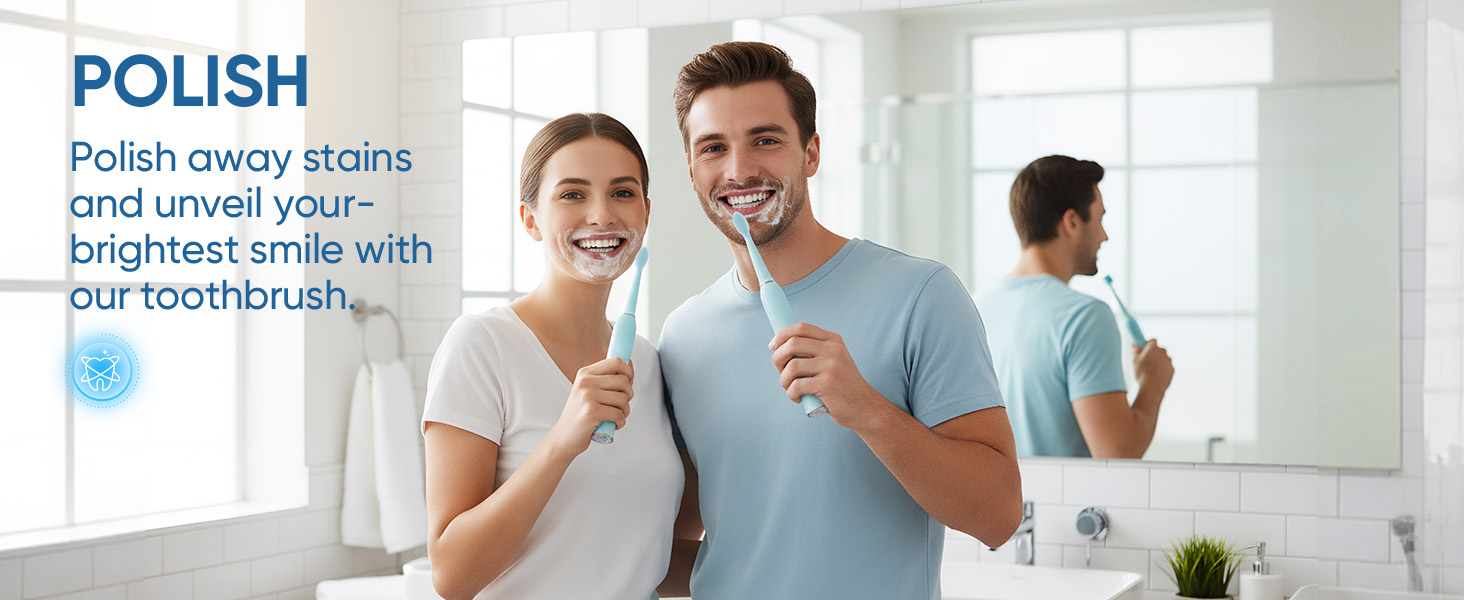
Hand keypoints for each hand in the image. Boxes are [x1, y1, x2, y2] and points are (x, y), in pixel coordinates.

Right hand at [547, 357, 633, 456]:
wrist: (563, 437)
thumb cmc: (580, 416)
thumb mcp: (587, 391)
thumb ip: (605, 379)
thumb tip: (629, 366)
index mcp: (585, 373)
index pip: (616, 361)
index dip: (629, 371)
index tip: (629, 381)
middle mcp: (585, 382)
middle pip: (623, 381)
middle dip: (628, 395)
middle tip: (620, 404)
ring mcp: (587, 396)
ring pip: (623, 399)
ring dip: (624, 411)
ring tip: (614, 416)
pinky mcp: (592, 412)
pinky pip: (619, 414)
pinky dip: (620, 422)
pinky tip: (611, 424)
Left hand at [769, 323, 889, 431]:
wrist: (863, 408)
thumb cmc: (841, 386)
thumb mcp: (833, 361)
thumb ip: (813, 351)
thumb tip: (780, 346)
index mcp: (833, 340)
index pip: (801, 327)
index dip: (782, 335)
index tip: (773, 346)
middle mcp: (833, 349)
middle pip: (792, 343)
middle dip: (778, 359)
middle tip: (781, 372)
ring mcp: (831, 366)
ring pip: (792, 366)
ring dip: (784, 380)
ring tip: (791, 388)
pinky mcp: (827, 384)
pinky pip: (796, 385)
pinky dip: (791, 394)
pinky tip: (798, 398)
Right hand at [1132, 340, 1173, 391]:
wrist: (1152, 387)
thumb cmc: (1141, 373)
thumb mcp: (1134, 361)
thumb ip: (1135, 350)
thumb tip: (1135, 345)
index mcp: (1153, 347)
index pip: (1153, 340)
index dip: (1148, 344)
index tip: (1144, 350)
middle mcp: (1163, 352)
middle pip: (1160, 349)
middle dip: (1155, 353)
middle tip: (1147, 361)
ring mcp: (1169, 361)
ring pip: (1164, 358)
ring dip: (1160, 361)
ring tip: (1152, 370)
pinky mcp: (1172, 369)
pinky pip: (1167, 367)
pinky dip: (1163, 369)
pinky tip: (1156, 375)